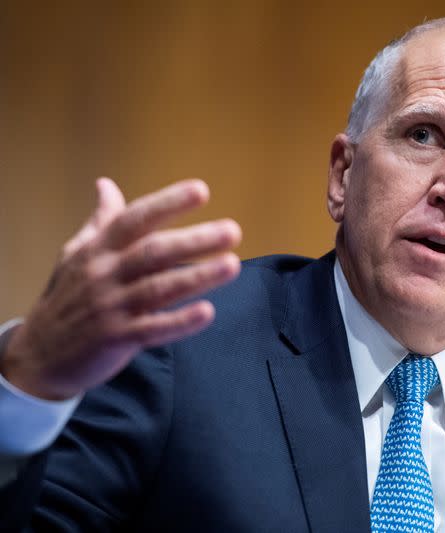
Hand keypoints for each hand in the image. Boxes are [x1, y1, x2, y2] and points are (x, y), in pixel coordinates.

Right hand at [0, 178, 241, 400]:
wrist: (40, 353)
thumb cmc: (68, 297)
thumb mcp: (77, 254)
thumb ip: (101, 221)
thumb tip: (106, 185)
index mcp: (99, 249)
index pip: (136, 219)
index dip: (168, 203)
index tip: (201, 190)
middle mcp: (105, 274)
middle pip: (154, 252)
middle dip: (195, 240)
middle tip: (233, 231)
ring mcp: (111, 307)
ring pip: (159, 288)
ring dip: (197, 276)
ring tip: (232, 265)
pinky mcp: (117, 338)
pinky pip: (153, 329)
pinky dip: (180, 322)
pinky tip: (207, 312)